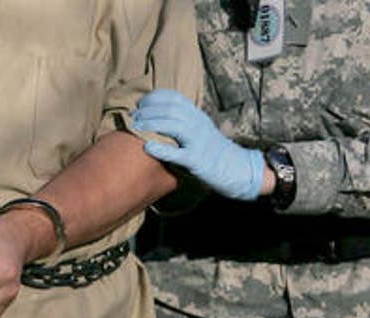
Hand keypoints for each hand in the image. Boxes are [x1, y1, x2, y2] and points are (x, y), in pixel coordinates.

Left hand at [132, 89, 265, 200]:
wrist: (236, 167)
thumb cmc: (212, 150)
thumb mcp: (199, 129)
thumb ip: (182, 122)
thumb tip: (157, 117)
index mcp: (197, 115)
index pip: (173, 97)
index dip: (153, 98)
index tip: (140, 105)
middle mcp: (198, 124)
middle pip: (170, 109)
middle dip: (147, 111)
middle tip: (132, 118)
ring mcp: (198, 141)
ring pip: (173, 125)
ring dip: (151, 124)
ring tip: (136, 128)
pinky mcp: (197, 160)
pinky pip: (178, 153)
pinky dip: (161, 149)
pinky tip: (147, 147)